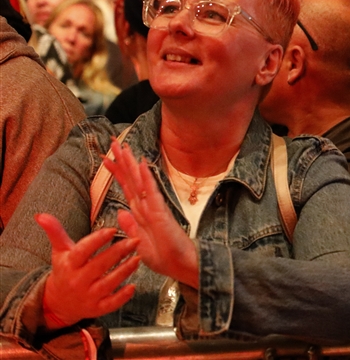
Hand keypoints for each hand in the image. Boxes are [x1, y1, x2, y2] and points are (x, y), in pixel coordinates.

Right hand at [37, 213, 139, 328]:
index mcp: (70, 264)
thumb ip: (55, 232)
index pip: (83, 251)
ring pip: (108, 283)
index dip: (97, 240)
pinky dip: (122, 297)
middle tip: (135, 240)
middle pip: (100, 265)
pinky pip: (110, 304)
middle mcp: (78, 281)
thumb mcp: (60, 251)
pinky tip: (133, 286)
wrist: (59, 303)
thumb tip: (41, 214)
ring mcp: (88, 296)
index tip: (112, 229)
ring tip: (138, 258)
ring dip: (124, 271)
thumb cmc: (65, 270)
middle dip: (118, 252)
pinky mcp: (96, 309)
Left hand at [103, 139, 198, 287]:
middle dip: (122, 161)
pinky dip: (147, 179)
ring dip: (132, 164)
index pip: (126, 188)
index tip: (106, 158)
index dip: (116, 173)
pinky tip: (142, 165)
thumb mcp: (139, 244)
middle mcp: (147, 207)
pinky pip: (152, 193)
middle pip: (131, 180)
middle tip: (113, 142)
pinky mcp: (162, 214)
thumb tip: (120, 211)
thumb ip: (130, 227)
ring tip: (124, 147)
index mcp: (140, 214)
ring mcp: (155, 208)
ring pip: (140, 182)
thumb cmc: (165, 258)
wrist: (183, 267)